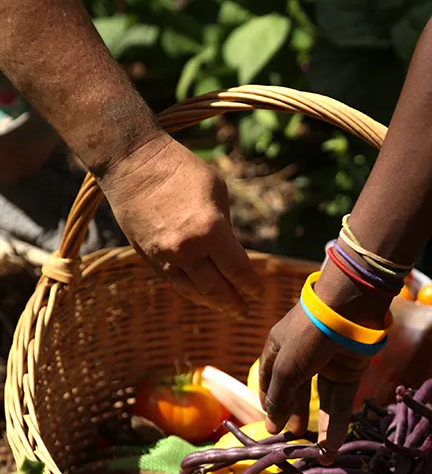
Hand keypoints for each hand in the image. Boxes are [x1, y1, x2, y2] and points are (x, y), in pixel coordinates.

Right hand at [102, 133, 261, 316]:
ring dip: (213, 303)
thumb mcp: (218, 193)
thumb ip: (226, 228)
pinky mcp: (148, 256)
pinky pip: (174, 282)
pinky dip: (191, 292)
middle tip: (245, 311)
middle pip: (216, 288)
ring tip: (227, 309)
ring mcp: (165, 256)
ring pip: (193, 291)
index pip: (237, 271)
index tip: (258, 292)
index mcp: (210, 231)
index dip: (250, 285)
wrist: (131, 162)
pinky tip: (202, 296)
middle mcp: (187, 250)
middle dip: (234, 302)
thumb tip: (232, 252)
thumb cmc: (180, 170)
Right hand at [259, 265, 389, 460]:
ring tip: (316, 453)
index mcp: (278, 348)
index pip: (269, 380)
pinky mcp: (349, 370)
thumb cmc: (308, 334)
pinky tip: (331, 446)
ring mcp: (327, 364)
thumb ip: (279, 397)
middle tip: (293, 439)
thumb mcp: (285, 368)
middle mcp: (302, 356)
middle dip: (294, 416)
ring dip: (318, 425)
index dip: (269, 404)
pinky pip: (340, 401)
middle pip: (296, 392)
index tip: (271, 428)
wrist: (349, 310)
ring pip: (320, 400)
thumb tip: (271, 423)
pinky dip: (336, 423)